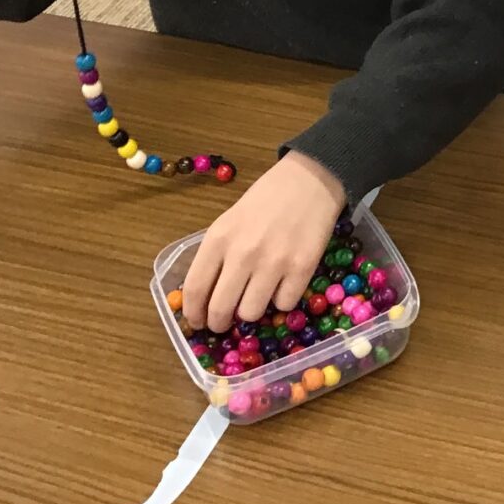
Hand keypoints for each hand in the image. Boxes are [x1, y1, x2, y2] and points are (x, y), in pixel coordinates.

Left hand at [178, 151, 347, 332]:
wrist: (310, 180)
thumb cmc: (266, 200)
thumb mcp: (230, 222)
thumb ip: (217, 256)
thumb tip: (206, 297)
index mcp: (219, 238)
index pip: (196, 289)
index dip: (194, 313)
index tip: (197, 322)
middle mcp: (243, 253)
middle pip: (220, 309)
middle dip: (219, 323)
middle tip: (225, 322)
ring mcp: (274, 262)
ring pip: (251, 313)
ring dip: (252, 310)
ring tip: (257, 296)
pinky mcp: (302, 268)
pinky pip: (284, 304)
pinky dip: (282, 299)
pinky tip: (283, 283)